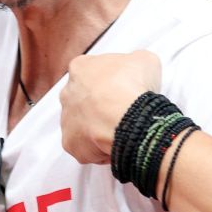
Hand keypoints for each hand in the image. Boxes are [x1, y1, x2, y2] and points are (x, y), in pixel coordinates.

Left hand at [60, 50, 160, 164]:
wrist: (126, 118)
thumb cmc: (133, 86)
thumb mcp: (145, 60)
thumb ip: (136, 62)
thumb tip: (137, 71)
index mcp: (81, 67)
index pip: (92, 72)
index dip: (110, 82)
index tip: (124, 89)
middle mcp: (67, 92)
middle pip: (83, 99)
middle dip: (100, 106)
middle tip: (121, 112)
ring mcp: (66, 119)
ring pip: (81, 124)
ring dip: (97, 128)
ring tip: (119, 131)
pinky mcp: (70, 143)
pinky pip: (84, 148)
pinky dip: (98, 150)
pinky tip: (114, 145)